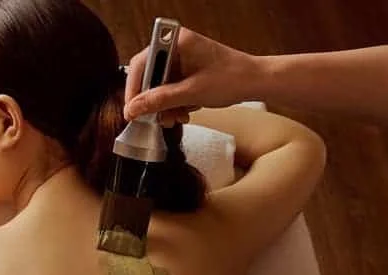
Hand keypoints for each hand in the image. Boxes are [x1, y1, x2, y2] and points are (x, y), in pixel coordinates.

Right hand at [124, 28, 260, 124]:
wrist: (256, 82)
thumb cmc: (231, 78)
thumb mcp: (191, 93)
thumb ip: (159, 100)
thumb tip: (132, 109)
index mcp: (175, 41)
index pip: (142, 63)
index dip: (134, 89)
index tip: (131, 110)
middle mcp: (176, 47)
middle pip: (149, 76)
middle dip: (153, 101)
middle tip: (155, 119)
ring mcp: (182, 59)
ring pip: (159, 86)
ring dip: (164, 106)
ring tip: (174, 119)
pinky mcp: (188, 71)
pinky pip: (171, 89)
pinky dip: (174, 104)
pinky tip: (183, 114)